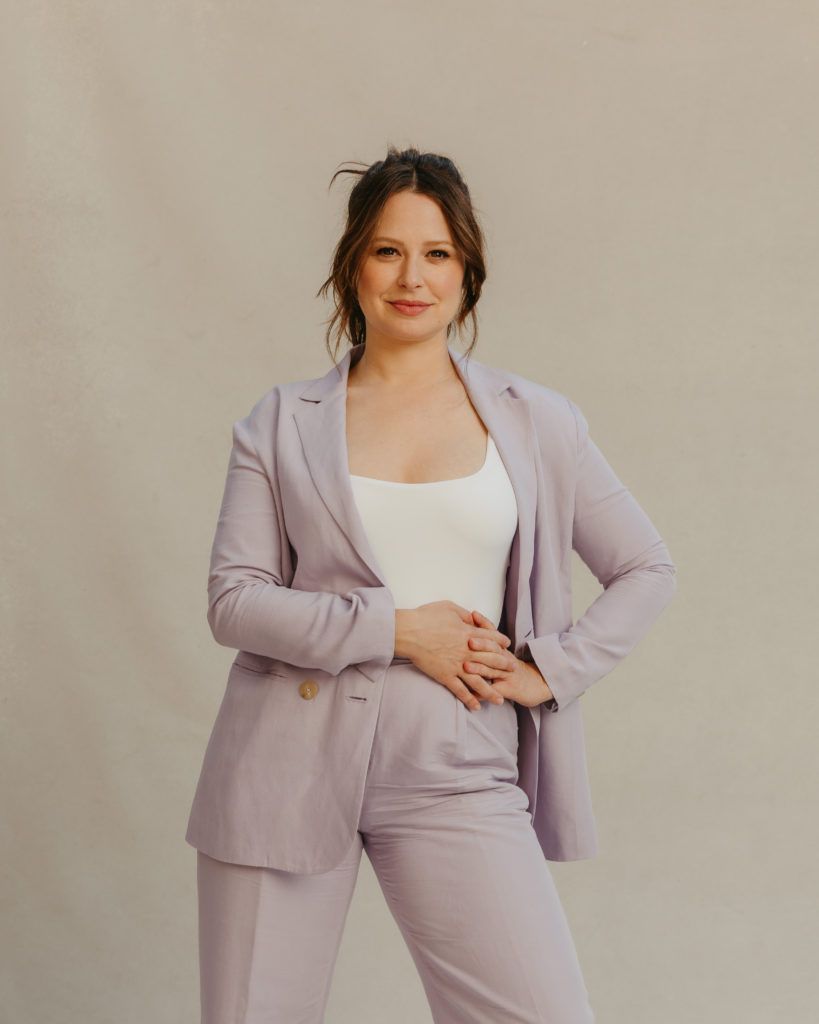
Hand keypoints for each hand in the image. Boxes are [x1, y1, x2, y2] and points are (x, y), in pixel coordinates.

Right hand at [395, 601, 511, 710]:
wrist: (409, 632)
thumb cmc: (426, 617)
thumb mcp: (449, 607)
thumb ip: (464, 614)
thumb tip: (473, 617)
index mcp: (469, 633)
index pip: (492, 638)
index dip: (501, 641)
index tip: (507, 646)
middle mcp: (467, 652)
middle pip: (491, 661)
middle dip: (504, 666)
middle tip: (513, 671)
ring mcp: (457, 666)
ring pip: (479, 682)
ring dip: (490, 692)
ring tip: (500, 701)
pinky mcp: (445, 676)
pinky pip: (460, 690)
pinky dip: (469, 699)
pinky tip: (476, 706)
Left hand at [461, 610, 554, 708]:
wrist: (539, 683)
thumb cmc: (514, 668)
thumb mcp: (504, 652)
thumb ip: (489, 642)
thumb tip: (471, 622)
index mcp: (503, 649)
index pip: (493, 633)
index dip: (484, 623)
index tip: (473, 614)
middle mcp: (506, 660)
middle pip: (494, 650)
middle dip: (481, 645)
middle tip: (468, 640)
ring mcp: (508, 675)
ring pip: (493, 671)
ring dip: (479, 669)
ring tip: (465, 667)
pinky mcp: (510, 690)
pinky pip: (496, 692)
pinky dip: (483, 694)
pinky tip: (472, 696)